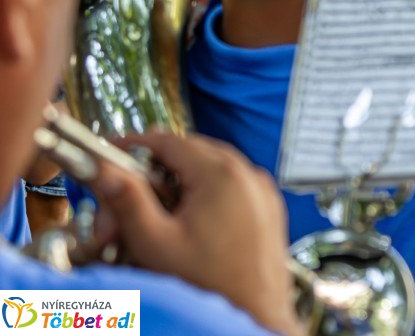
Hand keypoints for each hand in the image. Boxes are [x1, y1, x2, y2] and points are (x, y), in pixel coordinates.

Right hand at [94, 132, 299, 335]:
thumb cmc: (208, 284)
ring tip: (149, 226)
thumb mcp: (156, 242)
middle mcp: (248, 173)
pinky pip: (230, 190)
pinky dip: (203, 200)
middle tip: (121, 208)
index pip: (168, 140)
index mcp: (221, 173)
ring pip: (208, 173)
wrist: (255, 315)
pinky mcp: (268, 209)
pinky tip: (183, 229)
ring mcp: (262, 191)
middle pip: (187, 157)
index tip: (108, 157)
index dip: (133, 146)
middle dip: (150, 178)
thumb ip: (128, 201)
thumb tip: (105, 170)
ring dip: (175, 190)